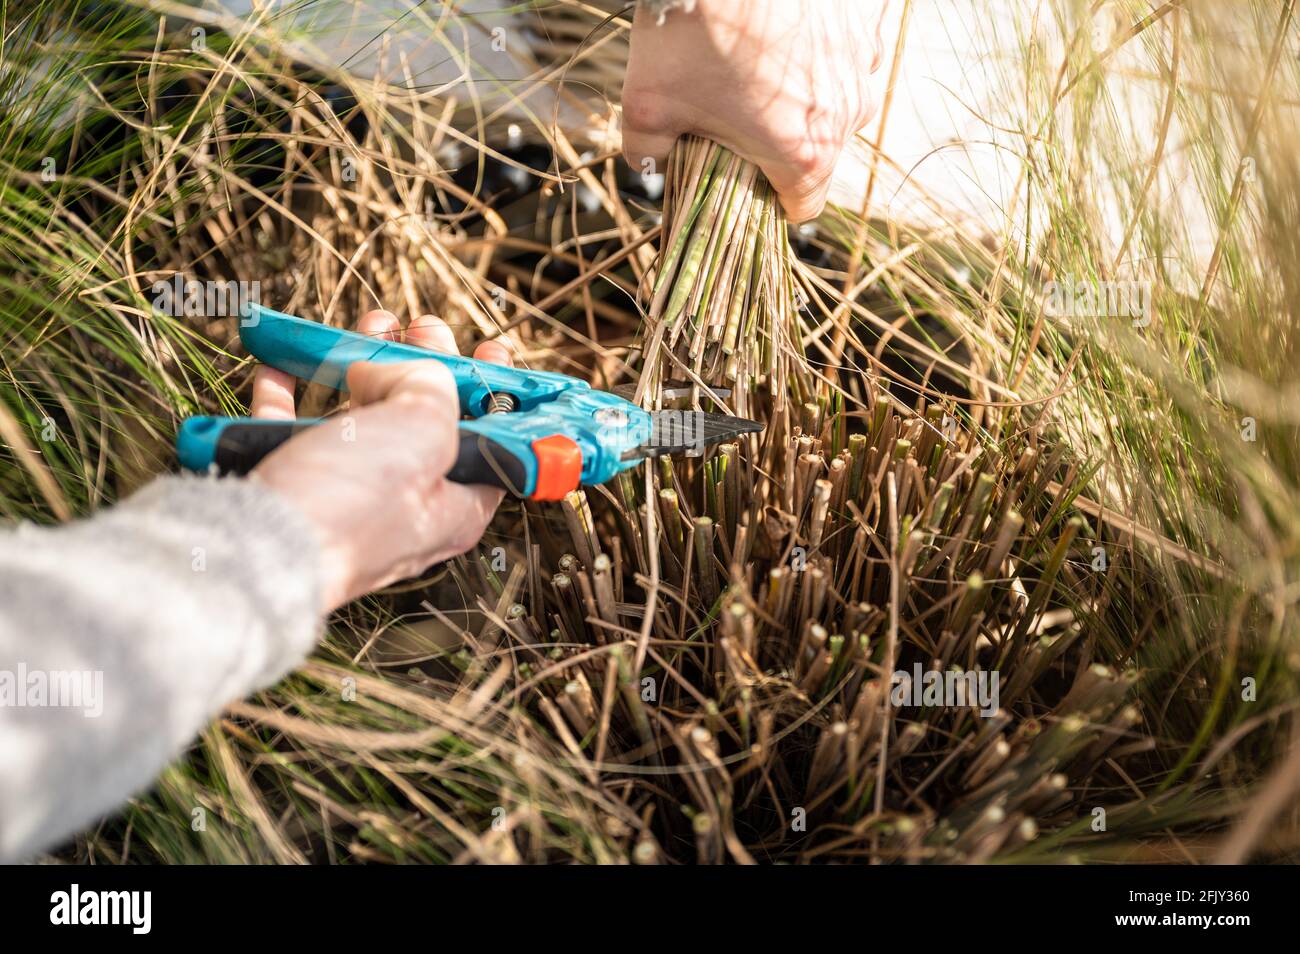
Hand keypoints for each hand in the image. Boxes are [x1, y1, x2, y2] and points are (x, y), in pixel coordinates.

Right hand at [249, 310, 511, 612]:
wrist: (255, 552)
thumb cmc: (351, 504)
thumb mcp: (423, 431)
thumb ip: (431, 387)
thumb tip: (396, 370)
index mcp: (455, 507)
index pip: (491, 443)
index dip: (495, 392)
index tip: (489, 350)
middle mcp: (405, 507)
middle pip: (424, 423)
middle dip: (424, 365)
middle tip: (423, 326)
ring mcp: (346, 500)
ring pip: (360, 421)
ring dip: (363, 367)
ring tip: (368, 326)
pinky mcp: (292, 492)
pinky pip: (293, 432)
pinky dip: (290, 394)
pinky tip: (285, 364)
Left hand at [622, 0, 887, 221]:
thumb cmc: (687, 33)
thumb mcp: (647, 107)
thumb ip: (647, 155)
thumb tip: (648, 166)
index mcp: (806, 152)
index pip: (804, 206)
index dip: (772, 202)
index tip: (747, 184)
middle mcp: (848, 114)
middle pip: (820, 153)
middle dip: (783, 143)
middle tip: (739, 117)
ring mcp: (861, 64)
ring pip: (836, 103)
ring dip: (804, 97)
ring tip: (757, 71)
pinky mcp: (863, 22)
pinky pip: (845, 55)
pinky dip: (818, 53)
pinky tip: (779, 36)